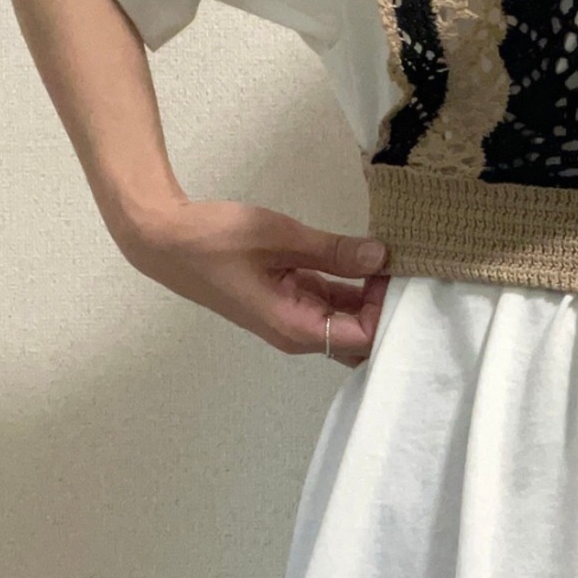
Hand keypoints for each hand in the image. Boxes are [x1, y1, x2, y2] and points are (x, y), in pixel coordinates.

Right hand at [119, 196, 389, 368]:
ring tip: (400, 262)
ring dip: (371, 295)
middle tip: (411, 270)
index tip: (403, 275)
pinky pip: (330, 300)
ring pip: (346, 317)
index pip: (362, 339)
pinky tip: (372, 261)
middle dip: (386, 310)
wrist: (166, 239)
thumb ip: (333, 250)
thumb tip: (382, 257)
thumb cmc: (216, 240)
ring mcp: (293, 315)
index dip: (387, 312)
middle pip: (359, 336)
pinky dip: (351, 285)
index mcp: (295, 328)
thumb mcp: (280, 238)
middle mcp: (298, 331)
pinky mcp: (289, 297)